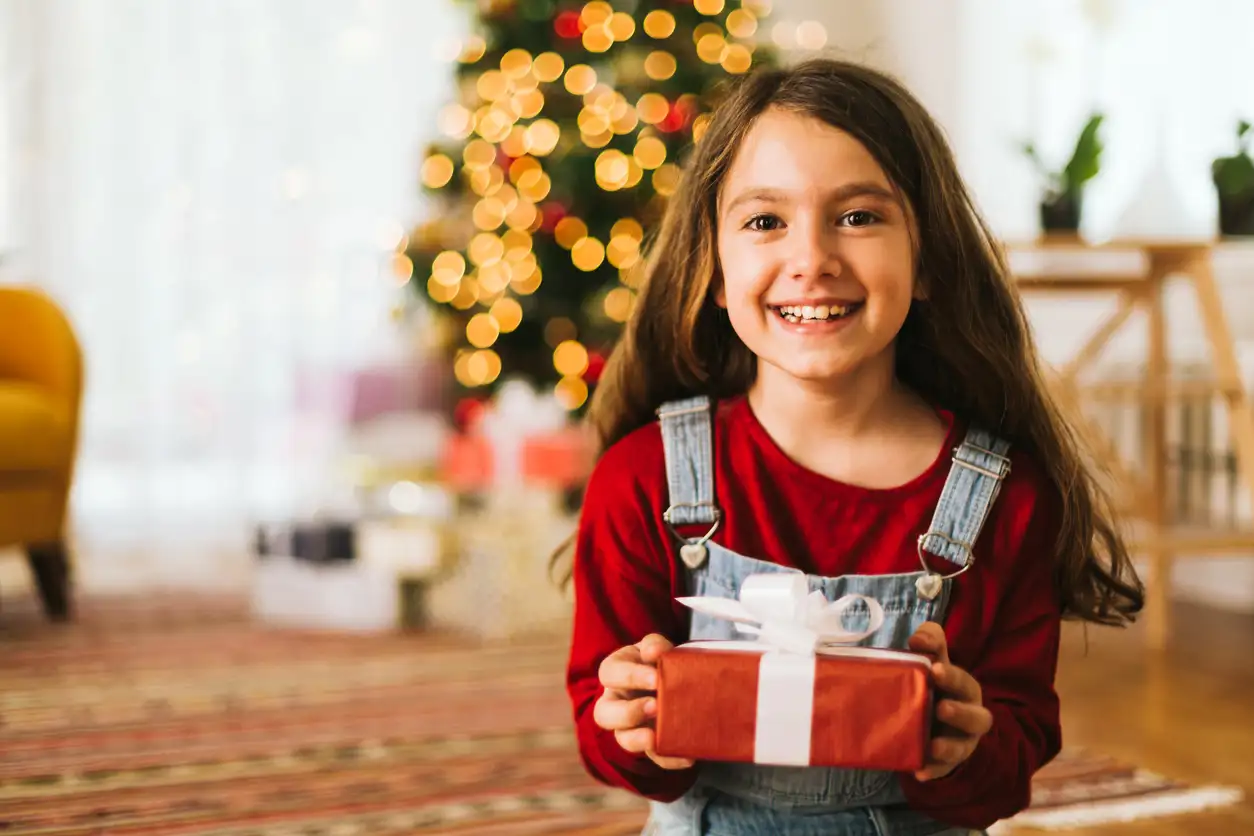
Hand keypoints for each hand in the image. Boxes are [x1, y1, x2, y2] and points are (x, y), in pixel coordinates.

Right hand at [593, 633, 694, 769]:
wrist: (676, 681)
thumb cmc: (658, 661)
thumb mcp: (654, 648)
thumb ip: (654, 646)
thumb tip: (655, 653)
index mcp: (615, 672)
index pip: (610, 673)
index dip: (630, 677)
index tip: (656, 679)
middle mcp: (615, 702)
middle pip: (604, 714)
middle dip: (628, 713)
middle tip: (654, 707)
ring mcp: (629, 727)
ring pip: (622, 739)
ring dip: (637, 740)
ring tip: (655, 738)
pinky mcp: (648, 745)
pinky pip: (653, 757)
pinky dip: (669, 759)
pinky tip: (688, 756)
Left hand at [907, 622, 992, 781]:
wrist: (938, 720)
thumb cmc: (935, 685)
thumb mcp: (935, 661)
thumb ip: (930, 644)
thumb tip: (918, 639)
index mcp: (965, 690)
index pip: (963, 682)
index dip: (951, 676)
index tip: (935, 668)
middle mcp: (969, 716)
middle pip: (974, 718)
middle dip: (960, 713)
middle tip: (941, 707)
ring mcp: (960, 742)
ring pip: (962, 747)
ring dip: (949, 747)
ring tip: (933, 746)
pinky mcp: (947, 763)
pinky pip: (943, 770)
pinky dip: (933, 771)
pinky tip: (920, 771)